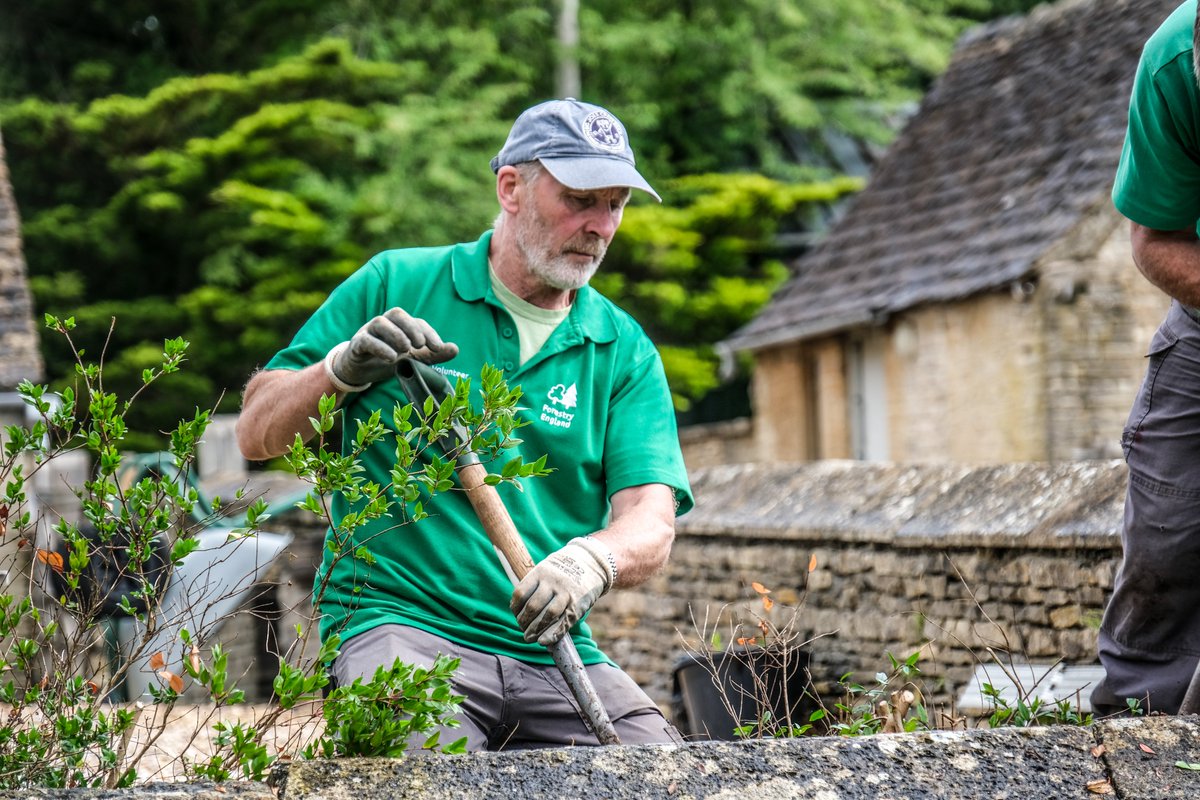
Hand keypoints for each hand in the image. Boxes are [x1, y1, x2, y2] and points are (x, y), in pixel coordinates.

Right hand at [325, 308, 458, 391]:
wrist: (360, 371)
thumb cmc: (388, 359)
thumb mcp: (413, 359)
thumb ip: (432, 354)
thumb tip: (456, 349)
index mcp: (400, 325)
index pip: (416, 322)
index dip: (429, 333)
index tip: (439, 348)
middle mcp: (384, 324)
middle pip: (397, 314)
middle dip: (411, 328)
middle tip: (420, 346)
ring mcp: (368, 332)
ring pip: (380, 323)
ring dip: (396, 335)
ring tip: (406, 351)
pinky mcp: (356, 345)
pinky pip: (366, 340)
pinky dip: (380, 348)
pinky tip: (392, 359)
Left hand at [510, 537, 615, 646]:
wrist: (592, 562)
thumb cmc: (563, 570)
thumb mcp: (546, 569)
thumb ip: (534, 586)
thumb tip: (517, 609)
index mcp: (540, 572)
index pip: (521, 593)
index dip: (515, 609)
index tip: (516, 615)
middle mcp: (552, 582)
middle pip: (533, 607)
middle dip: (524, 623)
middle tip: (524, 631)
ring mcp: (566, 592)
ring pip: (547, 615)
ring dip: (536, 630)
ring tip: (531, 636)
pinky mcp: (578, 603)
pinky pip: (564, 622)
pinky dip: (553, 634)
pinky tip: (544, 641)